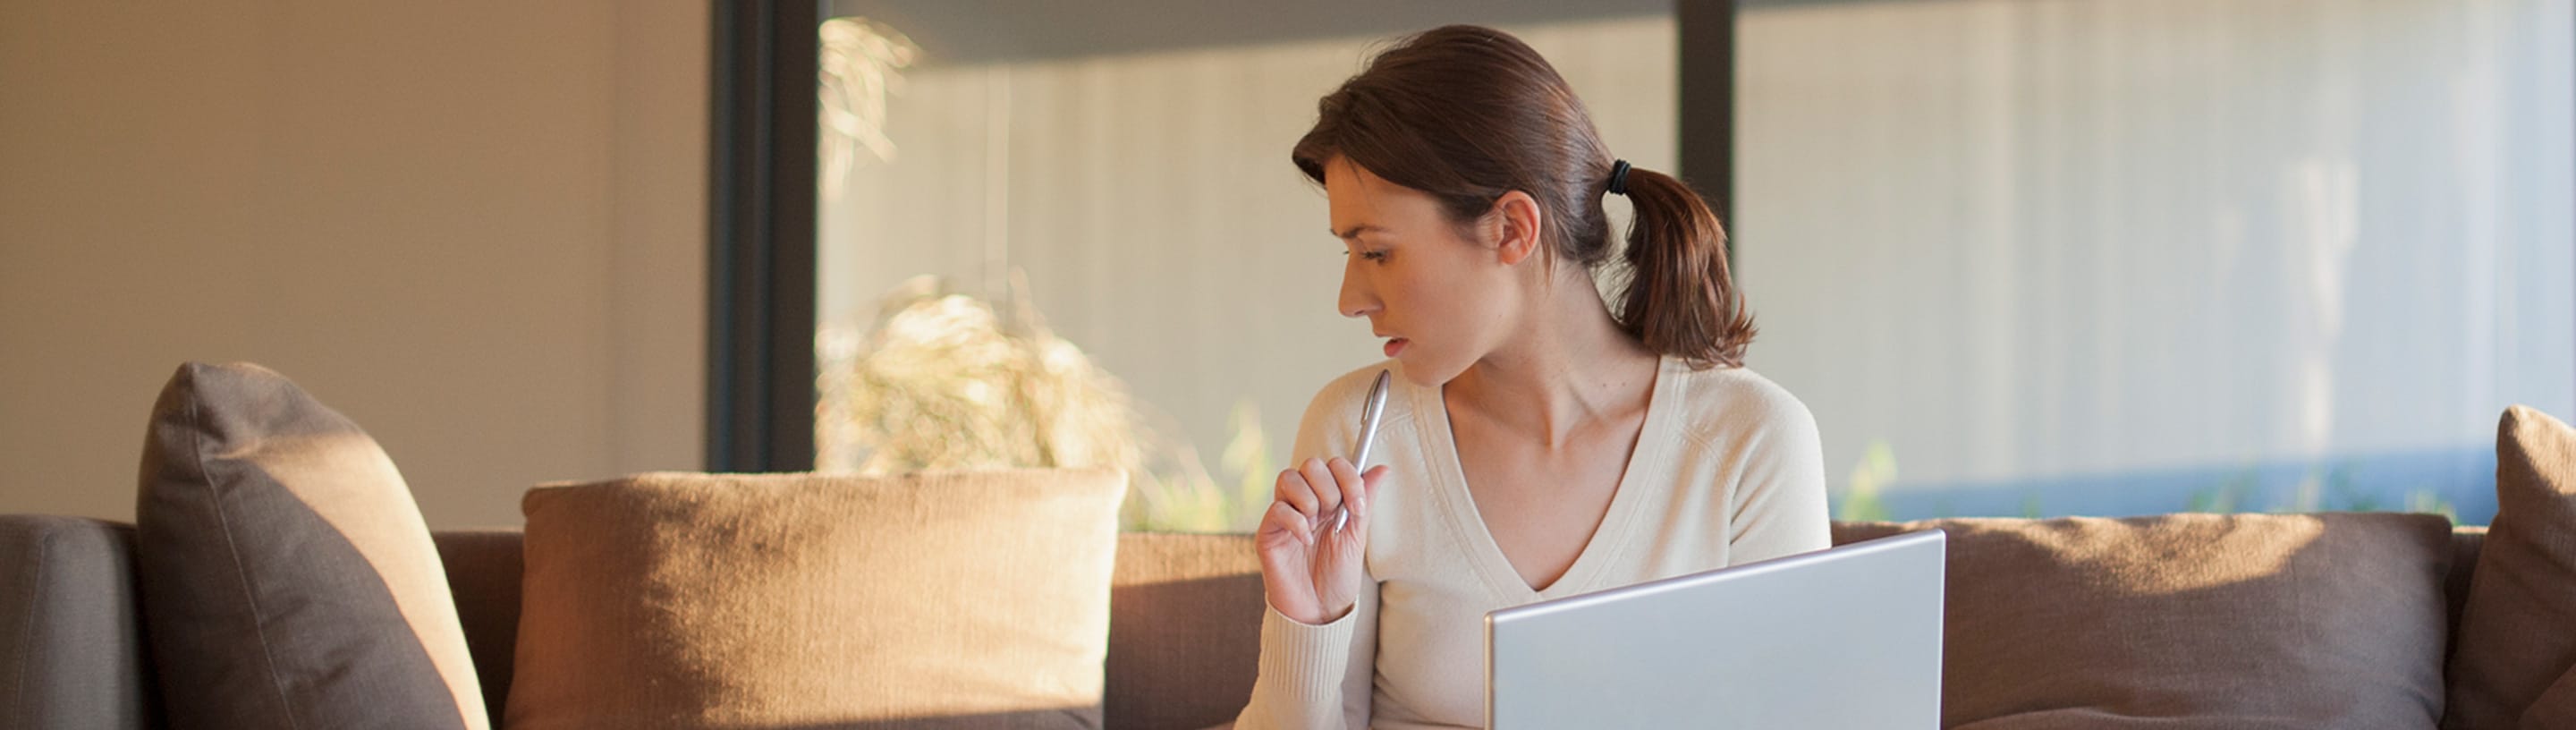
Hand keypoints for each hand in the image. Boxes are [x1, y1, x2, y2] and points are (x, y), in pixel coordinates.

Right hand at [1256, 456, 1388, 625]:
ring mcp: (1284, 515)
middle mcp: (1304, 502)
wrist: (1320, 610)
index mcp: (1328, 500)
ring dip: (1311, 501)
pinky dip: (1297, 522)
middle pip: (1310, 464)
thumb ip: (1364, 500)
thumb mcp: (1357, 535)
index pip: (1333, 465)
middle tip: (1335, 517)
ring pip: (1289, 478)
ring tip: (1317, 528)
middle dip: (1329, 489)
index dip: (1348, 477)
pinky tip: (1306, 541)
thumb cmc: (1337, 576)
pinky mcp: (1268, 532)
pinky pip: (1278, 509)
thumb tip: (1382, 468)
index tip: (1358, 506)